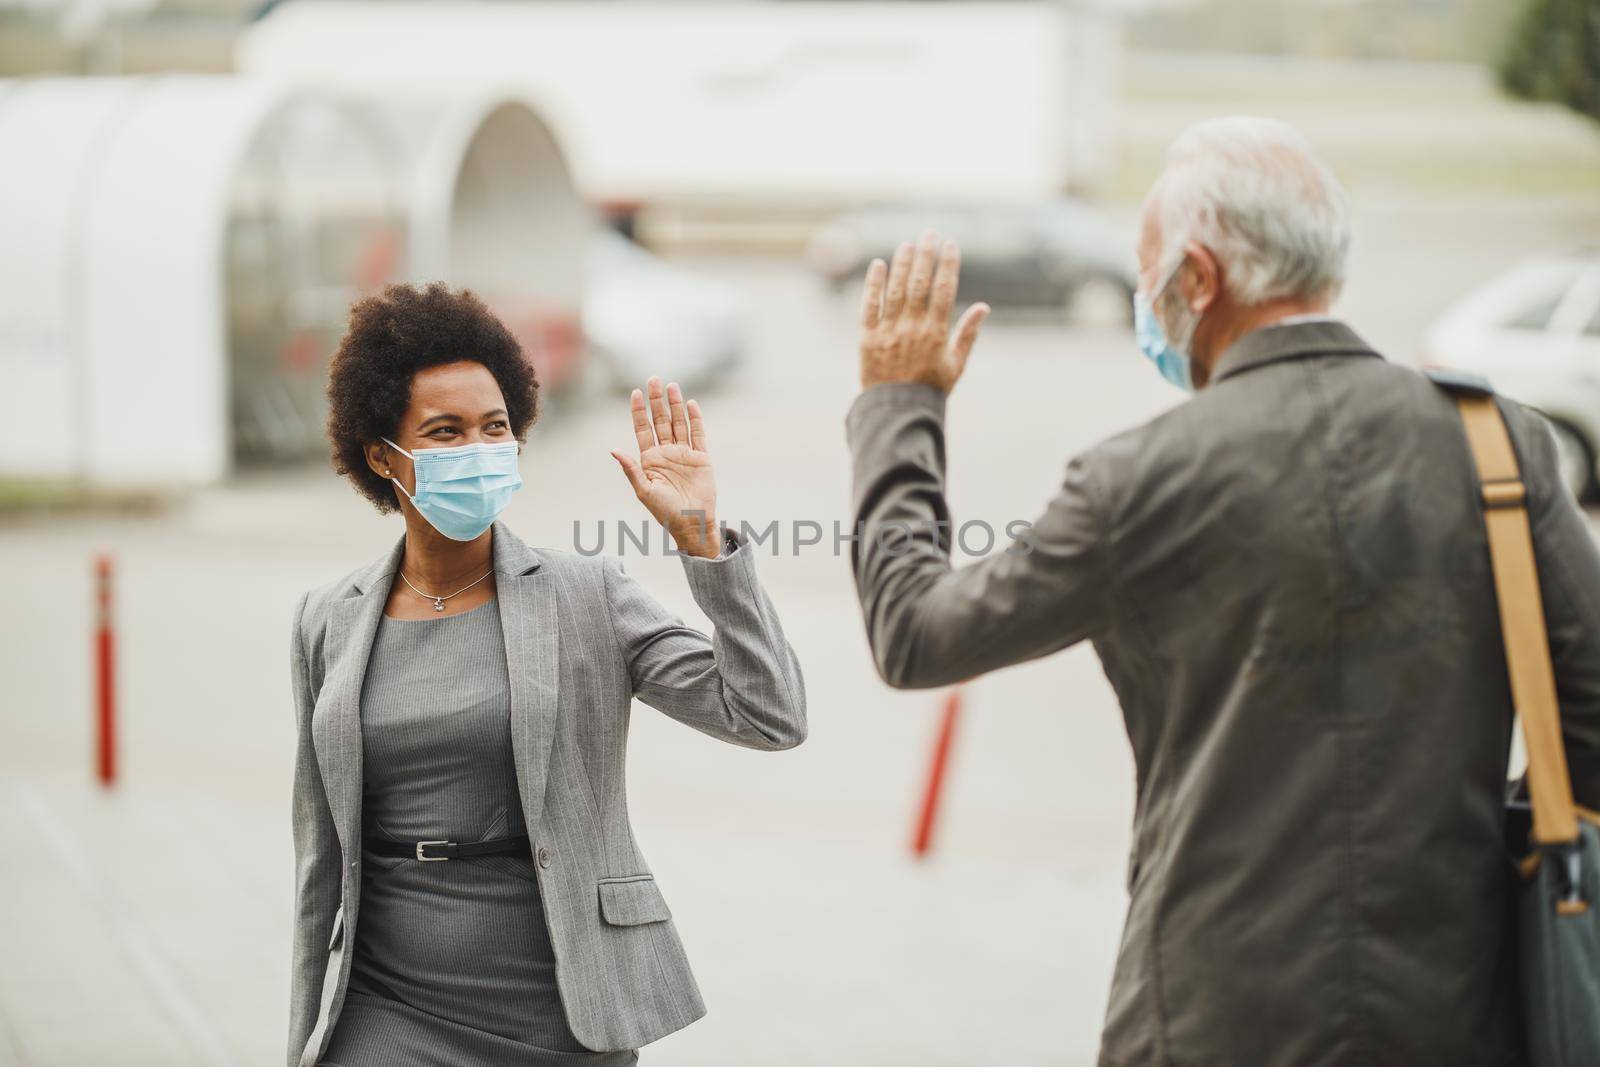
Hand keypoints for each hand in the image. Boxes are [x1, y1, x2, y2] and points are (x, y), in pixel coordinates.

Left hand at [610, 377, 720, 558]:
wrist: (691, 522)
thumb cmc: (664, 511)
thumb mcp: (644, 490)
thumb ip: (631, 470)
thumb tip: (614, 451)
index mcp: (650, 459)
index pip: (643, 428)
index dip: (639, 411)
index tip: (636, 392)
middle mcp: (666, 452)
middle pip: (661, 420)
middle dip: (657, 400)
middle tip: (654, 379)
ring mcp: (684, 453)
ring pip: (679, 423)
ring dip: (675, 404)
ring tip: (672, 386)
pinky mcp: (701, 457)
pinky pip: (698, 434)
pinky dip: (695, 419)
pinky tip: (690, 404)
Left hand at [859, 229, 989, 391]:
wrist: (897, 411)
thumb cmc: (930, 389)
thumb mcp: (956, 365)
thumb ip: (968, 335)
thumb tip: (984, 307)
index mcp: (936, 334)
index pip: (944, 290)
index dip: (947, 265)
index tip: (950, 245)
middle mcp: (912, 328)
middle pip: (919, 283)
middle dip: (925, 255)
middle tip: (928, 233)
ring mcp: (888, 332)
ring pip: (895, 290)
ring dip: (902, 264)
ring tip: (907, 244)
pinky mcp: (867, 338)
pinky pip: (869, 306)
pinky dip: (873, 284)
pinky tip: (878, 264)